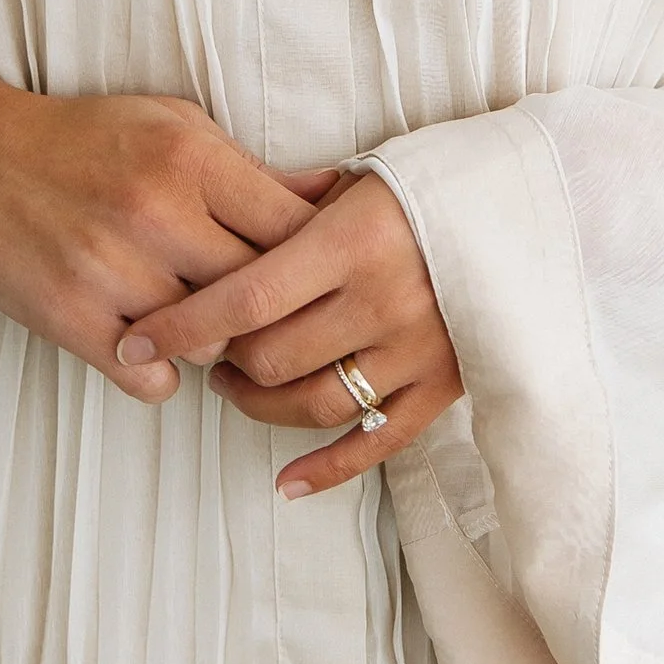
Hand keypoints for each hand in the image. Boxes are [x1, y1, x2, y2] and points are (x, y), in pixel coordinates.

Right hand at [0, 26, 324, 400]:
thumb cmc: (86, 138)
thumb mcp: (175, 126)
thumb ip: (252, 169)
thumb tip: (336, 194)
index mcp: (193, 159)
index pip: (294, 231)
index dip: (315, 262)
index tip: (314, 274)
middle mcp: (157, 213)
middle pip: (260, 294)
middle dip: (270, 311)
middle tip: (266, 314)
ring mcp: (111, 270)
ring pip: (211, 344)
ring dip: (214, 343)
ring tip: (201, 322)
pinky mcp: (70, 317)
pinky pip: (151, 380)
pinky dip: (159, 372)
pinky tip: (153, 345)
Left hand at [113, 166, 461, 495]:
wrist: (526, 205)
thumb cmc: (424, 184)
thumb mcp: (356, 180)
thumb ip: (287, 211)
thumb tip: (205, 233)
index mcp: (353, 241)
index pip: (245, 297)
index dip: (183, 325)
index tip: (137, 337)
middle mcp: (385, 299)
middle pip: (271, 358)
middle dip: (220, 361)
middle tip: (201, 348)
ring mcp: (418, 349)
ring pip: (313, 405)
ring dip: (258, 405)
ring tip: (236, 384)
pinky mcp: (445, 385)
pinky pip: (376, 443)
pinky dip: (327, 469)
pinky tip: (285, 483)